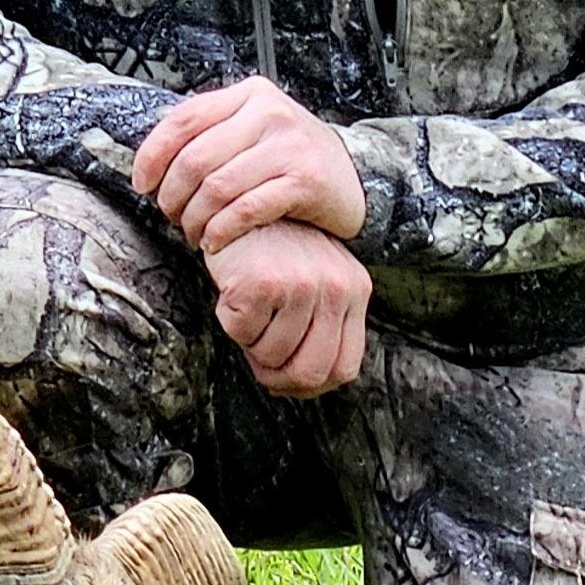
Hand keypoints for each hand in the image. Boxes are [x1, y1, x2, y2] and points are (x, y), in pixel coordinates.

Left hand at [132, 76, 367, 248]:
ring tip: (193, 233)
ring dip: (195, 218)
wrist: (357, 176)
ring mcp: (290, 145)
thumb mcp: (254, 130)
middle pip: (195, 158)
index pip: (183, 118)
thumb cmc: (293, 159)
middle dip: (172, 195)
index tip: (142, 184)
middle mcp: (269, 112)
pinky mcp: (306, 180)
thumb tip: (152, 159)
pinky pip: (247, 209)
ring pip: (217, 187)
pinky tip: (214, 241)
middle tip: (172, 217)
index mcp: (249, 94)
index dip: (152, 154)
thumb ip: (212, 133)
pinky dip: (222, 230)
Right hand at [205, 224, 370, 398]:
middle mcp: (338, 288)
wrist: (238, 200)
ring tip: (245, 308)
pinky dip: (228, 321)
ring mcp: (303, 284)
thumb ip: (321, 323)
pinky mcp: (265, 282)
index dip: (308, 384)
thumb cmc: (270, 247)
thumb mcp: (312, 279)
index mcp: (356, 289)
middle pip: (310, 374)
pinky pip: (242, 333)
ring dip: (248, 343)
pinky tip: (232, 291)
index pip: (343, 369)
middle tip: (254, 356)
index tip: (282, 376)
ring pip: (271, 356)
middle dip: (275, 376)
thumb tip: (301, 382)